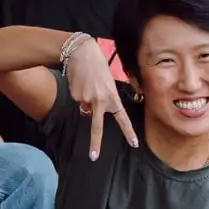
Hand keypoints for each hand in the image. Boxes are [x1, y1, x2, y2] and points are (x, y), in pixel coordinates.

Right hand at [63, 36, 138, 160]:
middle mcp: (99, 101)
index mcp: (112, 97)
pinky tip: (80, 81)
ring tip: (88, 82)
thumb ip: (105, 97)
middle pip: (96, 127)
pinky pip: (78, 99)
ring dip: (86, 99)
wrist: (81, 51)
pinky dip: (78, 93)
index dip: (128, 131)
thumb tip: (89, 111)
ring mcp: (85, 99)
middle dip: (95, 143)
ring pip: (85, 107)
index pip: (122, 118)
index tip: (134, 143)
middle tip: (93, 156)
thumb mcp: (108, 80)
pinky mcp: (74, 95)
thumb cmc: (98, 64)